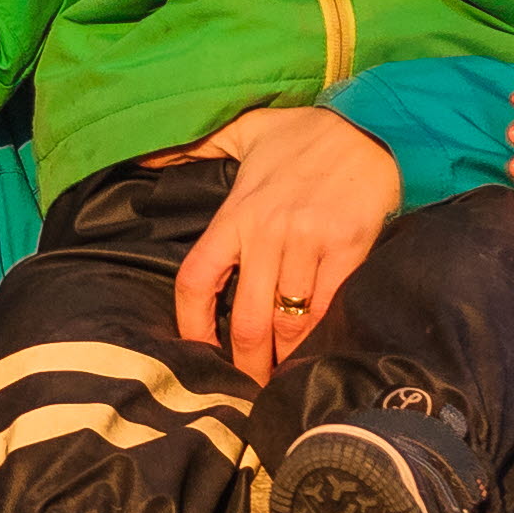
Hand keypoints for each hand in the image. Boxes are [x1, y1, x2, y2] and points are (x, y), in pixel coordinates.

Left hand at [165, 106, 401, 380]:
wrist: (370, 125)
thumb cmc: (304, 132)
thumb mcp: (243, 131)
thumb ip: (194, 149)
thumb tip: (144, 163)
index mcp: (236, 214)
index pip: (197, 279)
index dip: (191, 324)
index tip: (195, 351)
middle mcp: (267, 233)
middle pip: (246, 318)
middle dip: (244, 362)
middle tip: (245, 387)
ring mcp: (308, 243)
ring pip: (288, 321)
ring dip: (284, 357)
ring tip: (280, 379)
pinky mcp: (348, 249)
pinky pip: (328, 308)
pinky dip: (320, 337)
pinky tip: (315, 355)